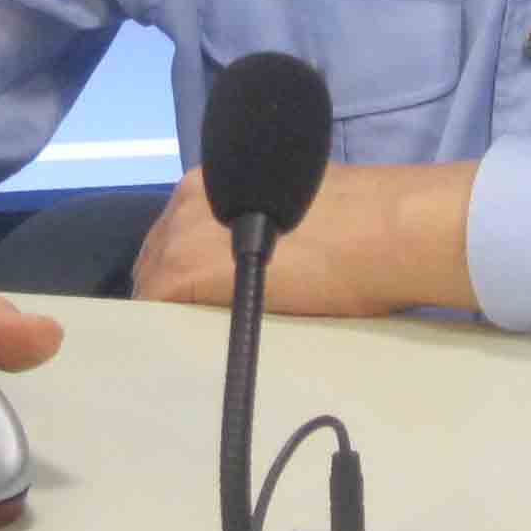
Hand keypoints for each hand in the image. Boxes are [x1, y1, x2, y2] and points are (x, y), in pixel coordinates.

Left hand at [129, 161, 479, 316]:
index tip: (199, 294)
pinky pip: (155, 309)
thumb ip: (257, 219)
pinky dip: (167, 331)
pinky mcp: (185, 273)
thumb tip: (258, 247)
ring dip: (170, 312)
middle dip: (171, 292)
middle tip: (199, 324)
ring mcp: (181, 235)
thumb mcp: (293, 203)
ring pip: (151, 285)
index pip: (173, 233)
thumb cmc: (358, 219)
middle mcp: (186, 200)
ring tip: (198, 342)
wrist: (379, 230)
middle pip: (154, 258)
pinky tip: (191, 350)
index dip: (182, 267)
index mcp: (212, 180)